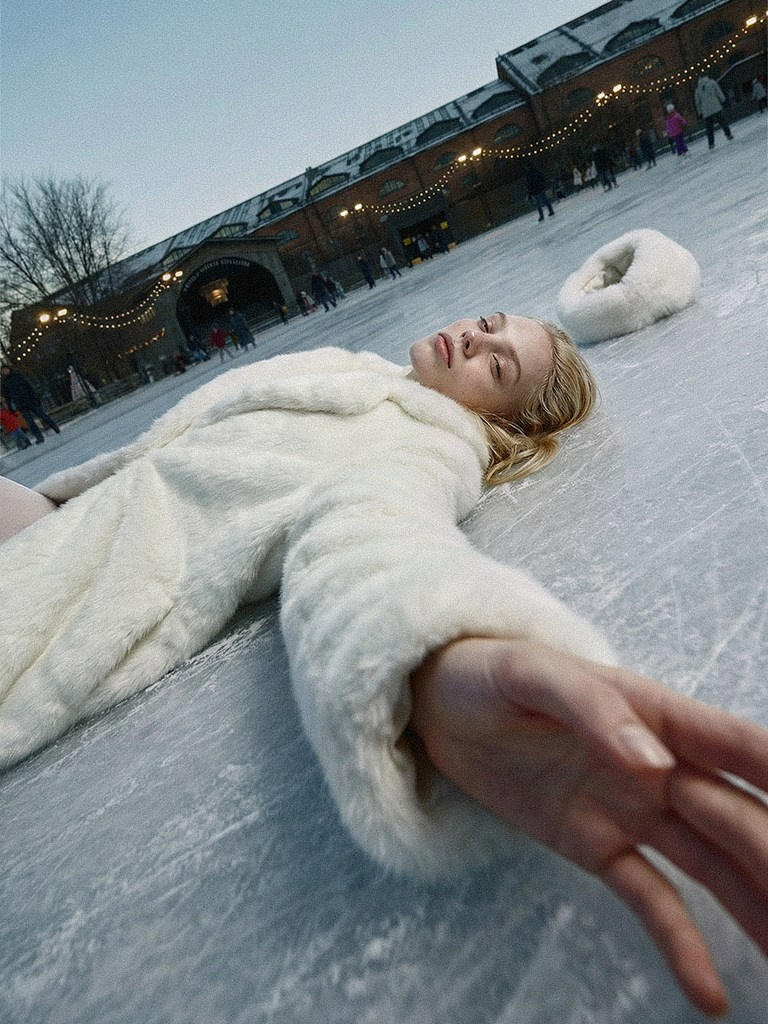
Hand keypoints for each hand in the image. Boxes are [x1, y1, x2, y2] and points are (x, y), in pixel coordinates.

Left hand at [409, 638, 767, 1017]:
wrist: (438, 706)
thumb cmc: (487, 673)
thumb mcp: (529, 674)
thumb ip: (590, 709)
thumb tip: (656, 761)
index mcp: (652, 713)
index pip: (735, 746)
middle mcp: (658, 766)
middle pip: (738, 818)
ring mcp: (630, 810)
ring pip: (713, 867)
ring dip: (755, 907)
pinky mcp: (596, 845)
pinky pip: (650, 898)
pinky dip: (681, 944)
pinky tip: (711, 992)